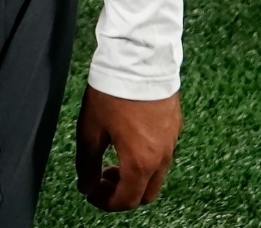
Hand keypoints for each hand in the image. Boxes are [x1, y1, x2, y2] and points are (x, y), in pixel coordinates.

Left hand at [75, 87, 181, 211]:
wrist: (139, 58)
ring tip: (112, 157)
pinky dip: (145, 159)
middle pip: (145, 193)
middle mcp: (162, 156)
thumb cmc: (113, 92)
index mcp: (141, 162)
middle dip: (122, 193)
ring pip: (156, 174)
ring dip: (133, 176)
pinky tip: (127, 141)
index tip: (91, 194)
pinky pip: (162, 154)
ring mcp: (172, 141)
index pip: (127, 201)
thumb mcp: (91, 130)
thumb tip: (86, 186)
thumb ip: (87, 164)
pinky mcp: (175, 126)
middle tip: (101, 178)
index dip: (105, 203)